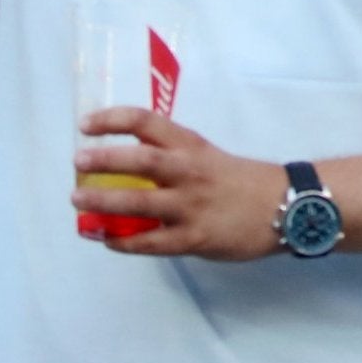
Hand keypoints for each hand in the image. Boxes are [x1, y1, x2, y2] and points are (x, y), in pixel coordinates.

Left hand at [72, 108, 287, 260]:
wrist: (284, 206)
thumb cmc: (241, 180)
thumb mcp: (208, 156)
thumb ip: (174, 159)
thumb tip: (126, 167)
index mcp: (191, 146)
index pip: (147, 122)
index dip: (112, 120)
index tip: (85, 124)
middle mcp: (189, 171)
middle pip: (141, 159)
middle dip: (105, 159)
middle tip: (77, 160)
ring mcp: (191, 205)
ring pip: (139, 203)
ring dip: (104, 202)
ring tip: (78, 202)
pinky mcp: (194, 237)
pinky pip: (151, 242)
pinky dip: (125, 242)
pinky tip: (108, 240)